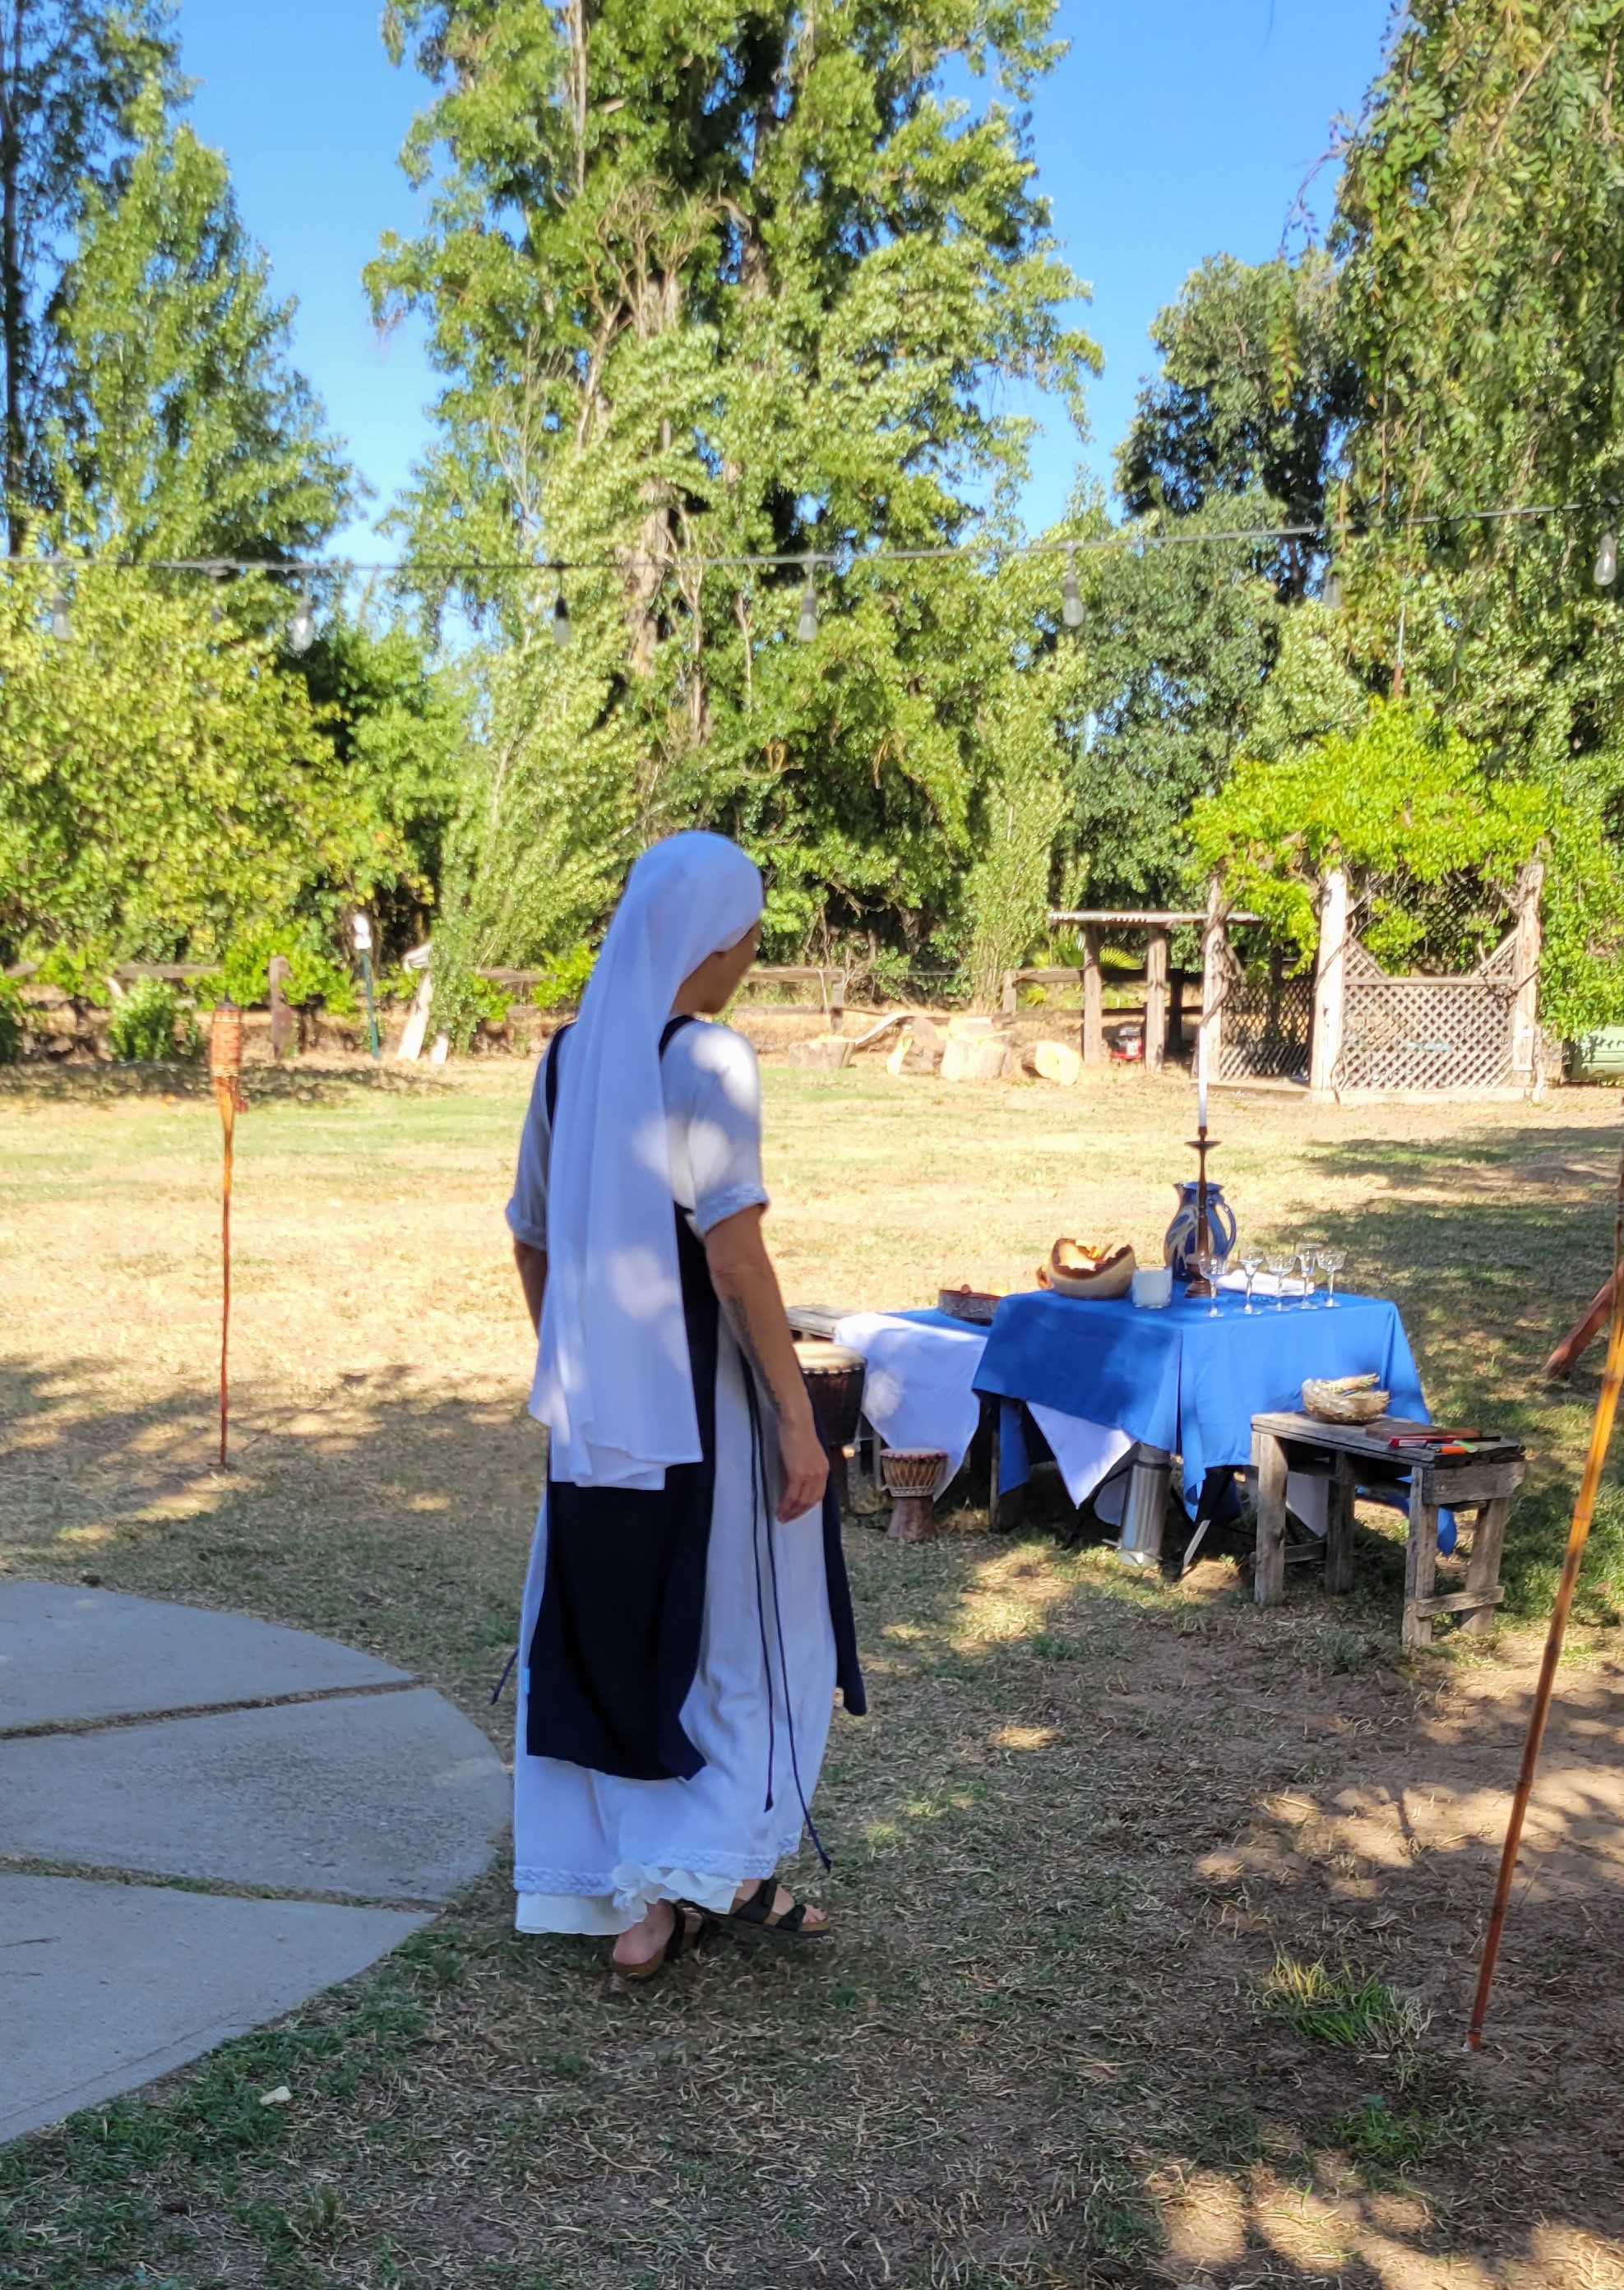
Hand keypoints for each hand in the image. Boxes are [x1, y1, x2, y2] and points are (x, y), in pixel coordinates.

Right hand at [775, 1406, 828, 1521]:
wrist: (797, 1422)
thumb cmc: (799, 1433)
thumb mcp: (808, 1455)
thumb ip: (807, 1468)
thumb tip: (798, 1482)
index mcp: (824, 1470)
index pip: (818, 1496)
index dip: (807, 1507)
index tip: (796, 1513)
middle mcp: (820, 1475)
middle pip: (810, 1501)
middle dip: (798, 1513)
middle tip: (786, 1519)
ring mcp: (810, 1475)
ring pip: (801, 1501)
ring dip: (790, 1512)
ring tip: (780, 1516)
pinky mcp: (798, 1473)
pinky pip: (792, 1494)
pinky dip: (785, 1504)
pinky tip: (779, 1508)